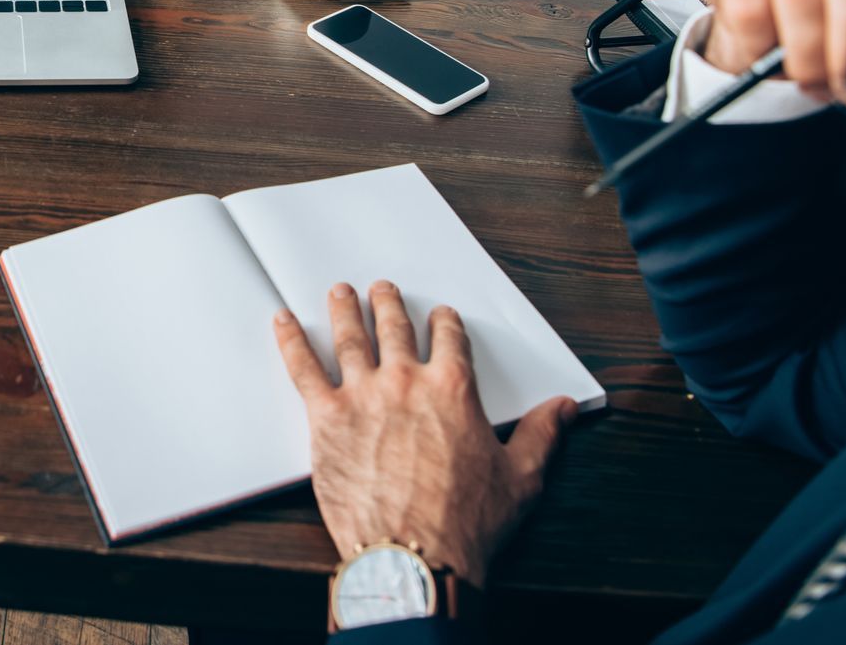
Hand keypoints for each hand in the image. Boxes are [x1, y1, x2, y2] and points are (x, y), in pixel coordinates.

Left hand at [274, 281, 576, 584]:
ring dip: (344, 311)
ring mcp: (363, 396)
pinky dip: (291, 342)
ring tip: (340, 293)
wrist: (415, 555)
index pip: (450, 341)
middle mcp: (407, 382)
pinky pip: (303, 369)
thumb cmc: (466, 522)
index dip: (445, 324)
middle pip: (395, 330)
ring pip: (350, 339)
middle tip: (382, 289)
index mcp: (453, 391)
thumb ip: (542, 435)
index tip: (440, 316)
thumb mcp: (521, 478)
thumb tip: (563, 409)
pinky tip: (282, 322)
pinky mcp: (326, 418)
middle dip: (389, 305)